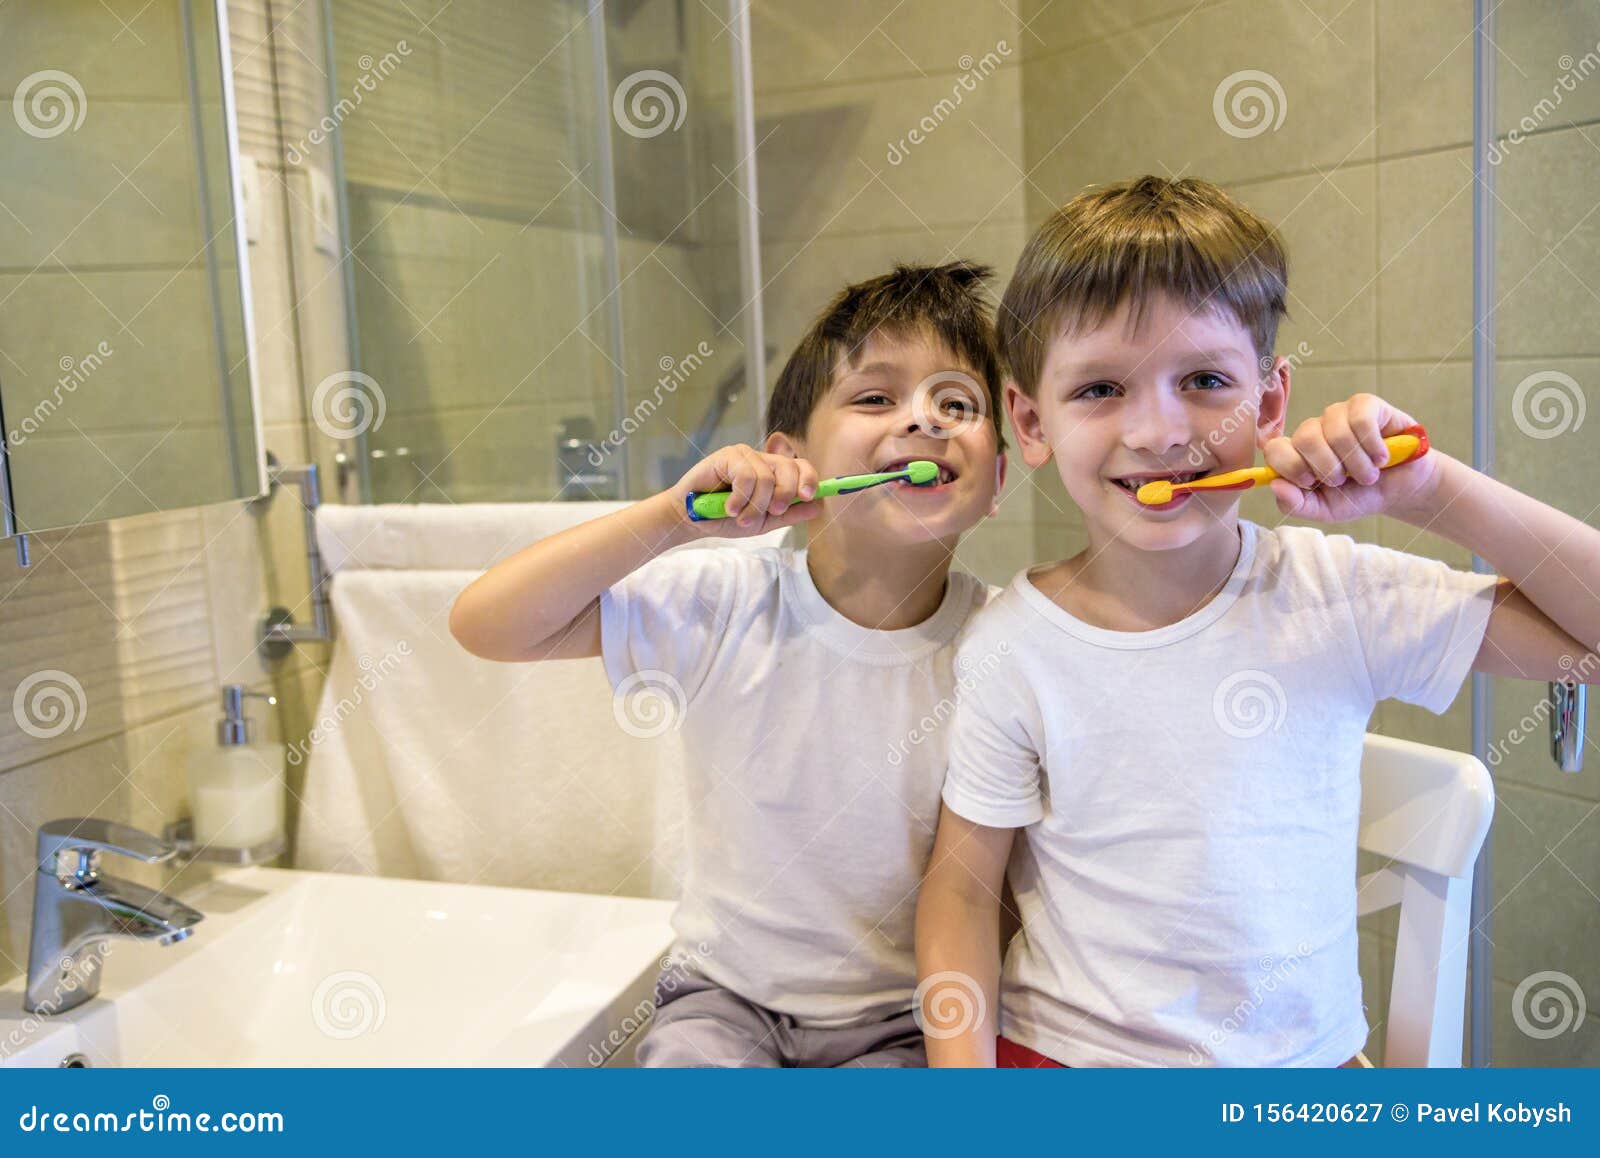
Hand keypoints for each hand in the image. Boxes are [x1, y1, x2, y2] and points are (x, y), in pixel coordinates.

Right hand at [670, 444, 822, 535]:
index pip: (802, 467)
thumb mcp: (765, 522)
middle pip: (790, 467)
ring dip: (755, 505)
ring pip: (767, 477)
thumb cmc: (727, 518)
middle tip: (771, 512)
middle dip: (784, 495)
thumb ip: (790, 513)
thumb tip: (819, 505)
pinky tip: (729, 507)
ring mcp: (745, 455)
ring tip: (740, 516)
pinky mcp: (727, 455)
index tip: (808, 496)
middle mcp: (763, 460)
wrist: (694, 520)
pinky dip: (740, 498)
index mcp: (775, 474)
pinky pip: (746, 476)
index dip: (810, 479)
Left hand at [1261, 393, 1441, 522]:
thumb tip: (1275, 484)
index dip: (1291, 466)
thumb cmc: (1359, 496)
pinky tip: (1381, 457)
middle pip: (1305, 439)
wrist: (1401, 488)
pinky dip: (1373, 447)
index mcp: (1297, 453)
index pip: (1274, 449)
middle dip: (1329, 468)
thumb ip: (1296, 504)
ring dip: (1357, 464)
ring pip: (1337, 433)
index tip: (1311, 483)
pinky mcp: (1365, 404)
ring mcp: (1338, 414)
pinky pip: (1361, 421)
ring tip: (1369, 474)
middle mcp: (1314, 429)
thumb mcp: (1326, 510)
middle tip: (1345, 481)